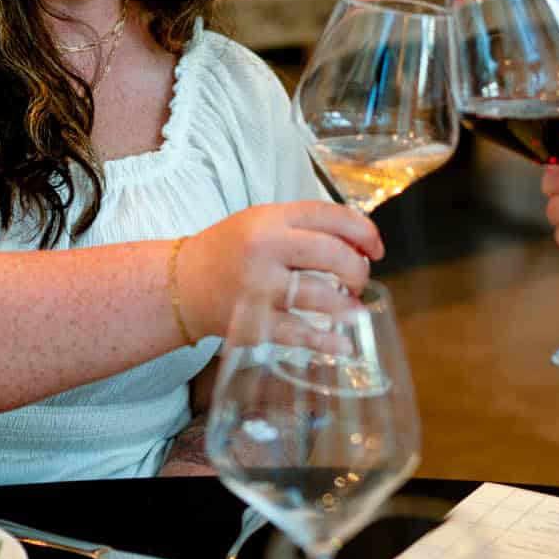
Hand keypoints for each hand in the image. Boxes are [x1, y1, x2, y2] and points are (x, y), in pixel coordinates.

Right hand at [181, 201, 382, 339]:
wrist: (181, 284)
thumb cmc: (231, 251)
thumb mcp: (263, 222)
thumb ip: (307, 227)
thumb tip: (362, 246)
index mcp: (270, 219)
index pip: (330, 215)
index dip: (364, 232)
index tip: (377, 249)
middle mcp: (265, 248)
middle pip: (332, 254)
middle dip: (358, 270)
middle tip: (359, 281)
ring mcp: (258, 287)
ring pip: (320, 295)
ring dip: (347, 306)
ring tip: (353, 310)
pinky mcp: (253, 323)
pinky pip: (299, 333)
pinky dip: (326, 341)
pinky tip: (343, 343)